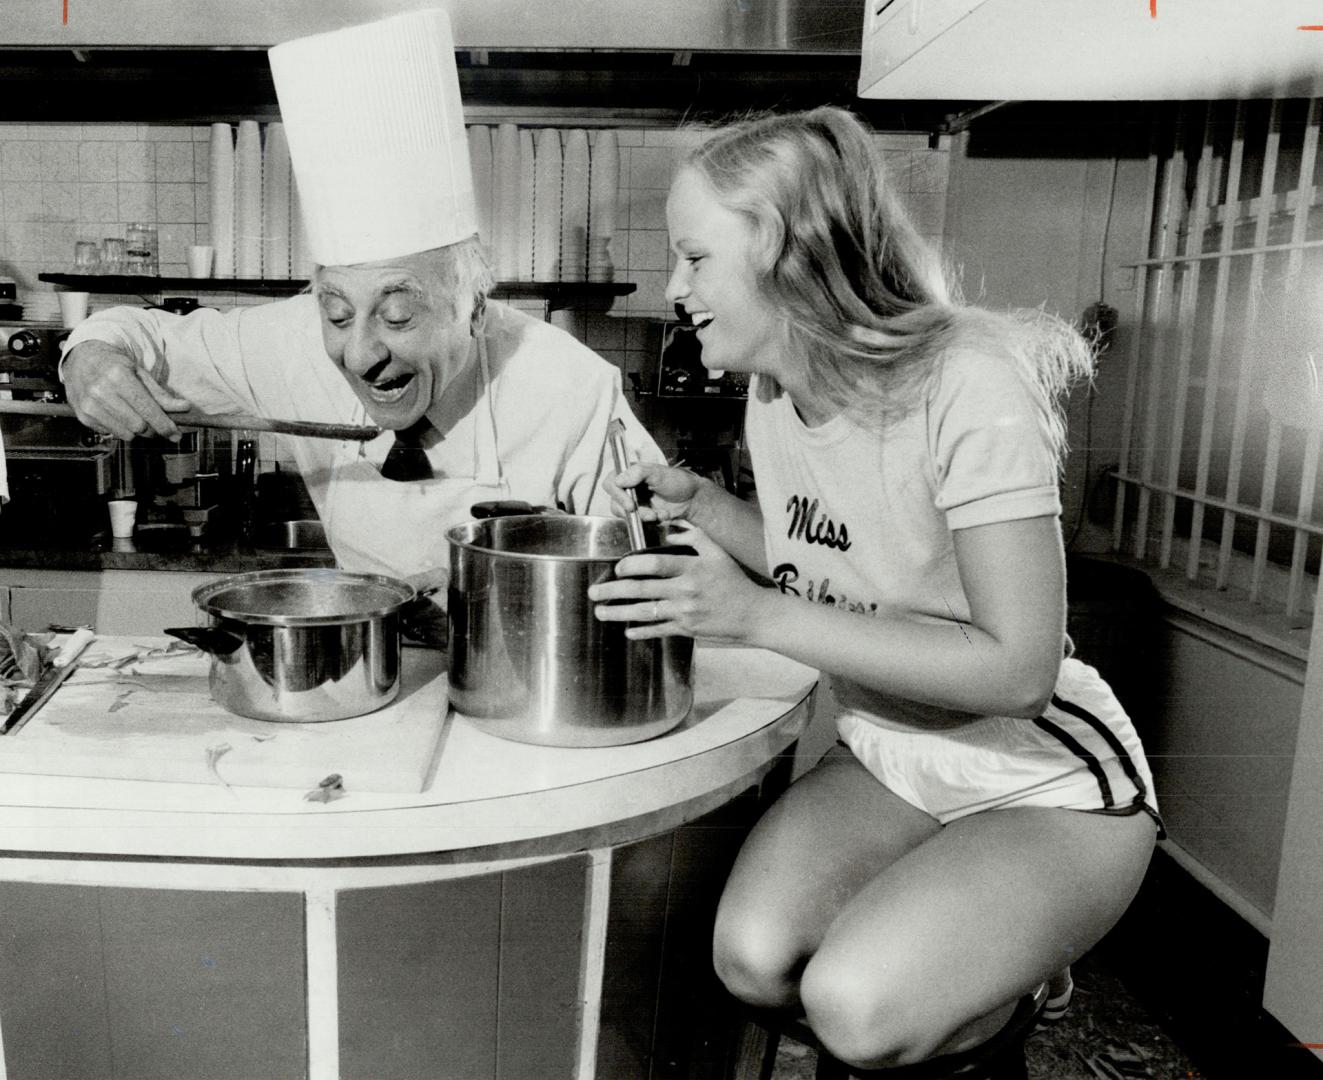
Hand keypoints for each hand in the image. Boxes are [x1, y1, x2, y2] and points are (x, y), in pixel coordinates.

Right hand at [62, 340, 191, 441]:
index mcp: (118, 376)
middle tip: (160, 425)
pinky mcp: (83, 416)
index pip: (147, 409)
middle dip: (154, 429)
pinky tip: (118, 414)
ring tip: (136, 416)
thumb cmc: (116, 367)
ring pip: (126, 434)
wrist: (83, 360)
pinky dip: (121, 429)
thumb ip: (162, 395)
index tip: (176, 434)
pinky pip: (112, 433)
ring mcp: (89, 405)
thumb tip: (184, 408)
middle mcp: (100, 391)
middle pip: (139, 426)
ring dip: (138, 431)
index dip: (164, 425)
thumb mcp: (141, 374)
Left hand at [588, 524, 771, 643]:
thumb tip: (671, 528)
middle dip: (613, 591)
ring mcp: (685, 612)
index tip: (618, 568)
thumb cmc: (734, 581)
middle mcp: (686, 590)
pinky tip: (627, 631)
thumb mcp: (718, 552)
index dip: (632, 565)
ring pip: (645, 613)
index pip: (655, 564)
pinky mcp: (687, 629)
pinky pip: (659, 631)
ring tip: (600, 612)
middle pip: (642, 590)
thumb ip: (695, 536)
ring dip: (619, 613)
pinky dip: (642, 632)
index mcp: (692, 568)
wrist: (753, 614)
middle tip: (593, 592)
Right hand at [606, 462, 707, 524]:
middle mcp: (629, 487)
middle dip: (633, 510)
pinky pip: (637, 522)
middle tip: (648, 513)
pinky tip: (662, 515)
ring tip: (657, 514)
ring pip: (625, 514)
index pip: (611, 483)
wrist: (691, 499)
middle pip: (615, 502)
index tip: (629, 504)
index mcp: (630, 473)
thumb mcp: (658, 472)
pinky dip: (650, 520)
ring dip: (643, 516)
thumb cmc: (677, 481)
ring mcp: (634, 502)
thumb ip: (638, 473)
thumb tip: (619, 480)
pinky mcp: (641, 514)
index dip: (617, 495)